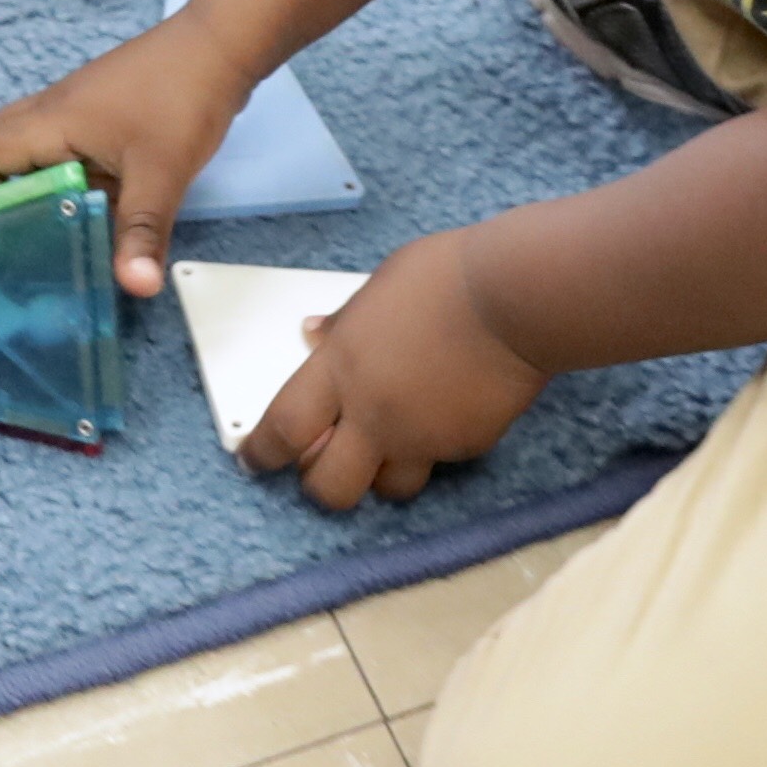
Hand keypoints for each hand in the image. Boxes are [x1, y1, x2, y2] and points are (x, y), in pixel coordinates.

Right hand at [0, 17, 253, 298]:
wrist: (219, 47)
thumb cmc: (181, 100)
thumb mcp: (162, 174)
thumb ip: (142, 233)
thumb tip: (137, 289)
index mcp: (51, 121)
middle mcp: (51, 111)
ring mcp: (75, 108)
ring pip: (29, 147)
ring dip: (23, 185)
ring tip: (31, 234)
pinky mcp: (97, 112)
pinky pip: (58, 146)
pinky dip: (55, 178)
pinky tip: (79, 210)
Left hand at [243, 227, 548, 505]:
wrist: (514, 300)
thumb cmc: (442, 277)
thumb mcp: (376, 288)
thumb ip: (344, 323)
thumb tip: (314, 336)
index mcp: (341, 367)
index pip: (284, 428)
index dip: (262, 452)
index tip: (253, 459)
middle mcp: (374, 414)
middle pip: (330, 487)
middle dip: (320, 486)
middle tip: (324, 467)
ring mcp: (422, 438)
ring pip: (389, 489)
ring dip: (380, 475)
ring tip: (387, 446)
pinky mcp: (465, 447)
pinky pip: (438, 462)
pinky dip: (431, 450)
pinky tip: (443, 414)